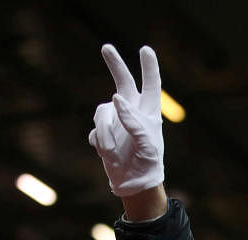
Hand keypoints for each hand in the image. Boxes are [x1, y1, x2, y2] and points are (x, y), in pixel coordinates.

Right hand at [89, 45, 164, 196]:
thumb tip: (116, 97)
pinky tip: (108, 155)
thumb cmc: (148, 164)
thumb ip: (133, 120)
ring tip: (110, 151)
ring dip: (104, 132)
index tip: (146, 49)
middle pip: (124, 82)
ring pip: (101, 113)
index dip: (149, 67)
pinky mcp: (103, 131)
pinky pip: (95, 131)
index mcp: (149, 113)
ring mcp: (116, 120)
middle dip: (115, 64)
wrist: (133, 183)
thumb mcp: (146, 143)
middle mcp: (132, 111)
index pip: (152, 85)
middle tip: (106, 47)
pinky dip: (100, 143)